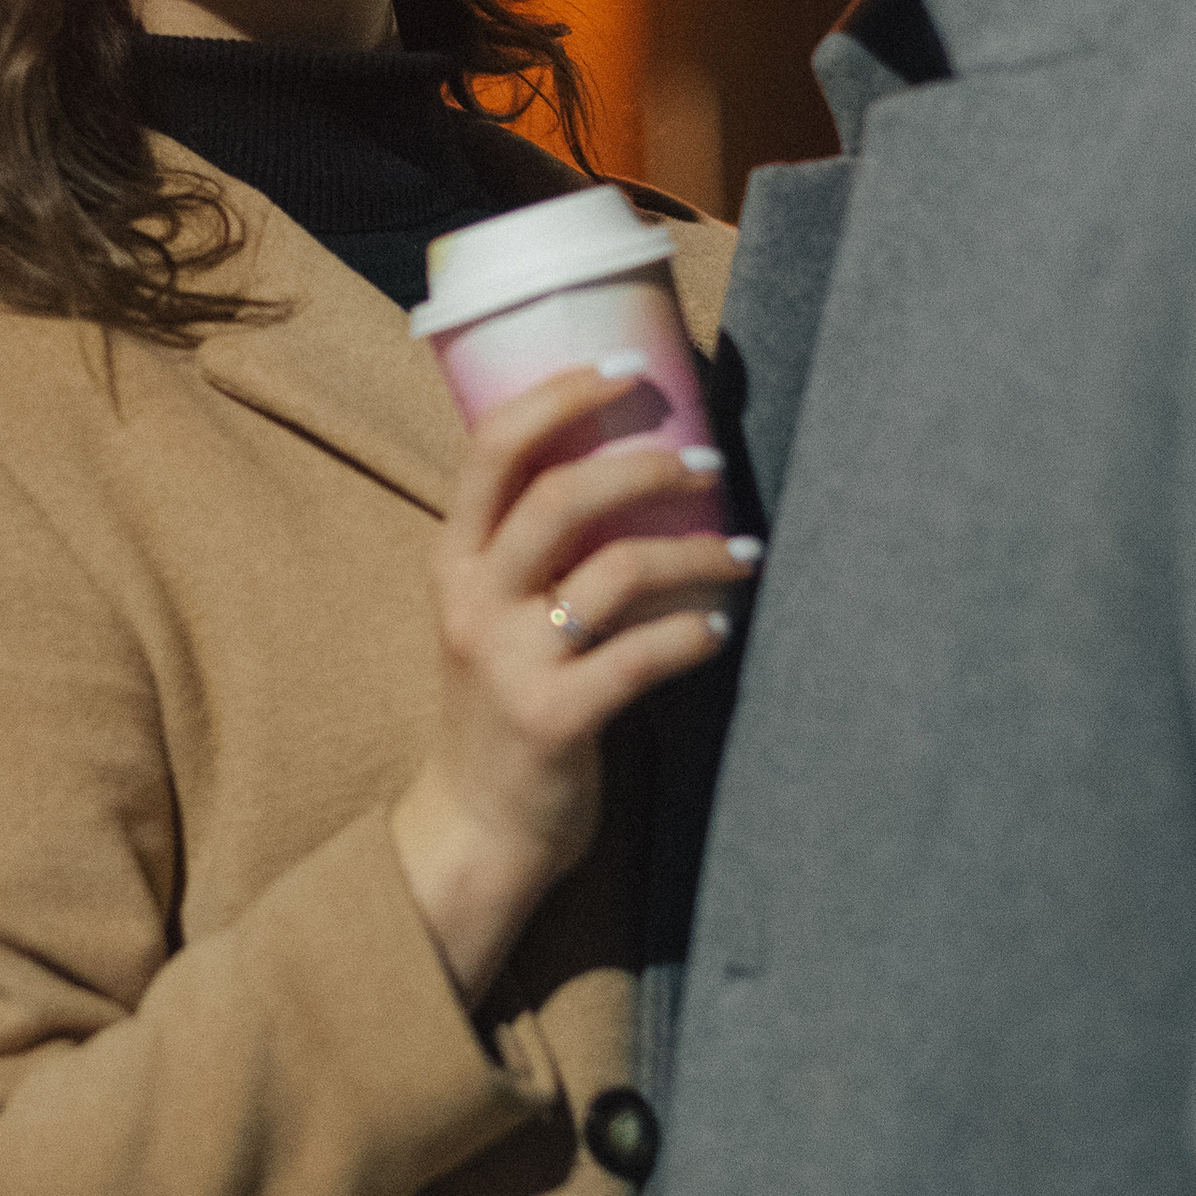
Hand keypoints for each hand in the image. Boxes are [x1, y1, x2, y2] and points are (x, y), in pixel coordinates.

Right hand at [391, 366, 759, 998]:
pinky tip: (720, 628)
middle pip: (559, 497)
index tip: (625, 367)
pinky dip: (692, 634)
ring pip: (615, 571)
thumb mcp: (490, 617)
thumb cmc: (503, 706)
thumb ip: (533, 554)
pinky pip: (641, 657)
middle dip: (644, 465)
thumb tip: (634, 470)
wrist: (475, 827)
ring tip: (742, 549)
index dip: (559, 397)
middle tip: (708, 462)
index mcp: (454, 562)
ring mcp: (507, 661)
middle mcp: (472, 601)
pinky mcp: (552, 718)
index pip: (493, 451)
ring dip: (695, 551)